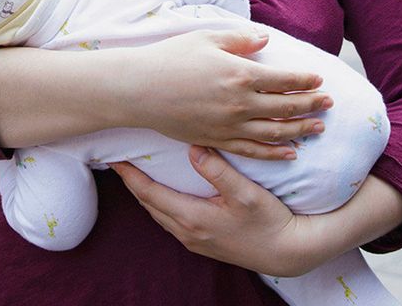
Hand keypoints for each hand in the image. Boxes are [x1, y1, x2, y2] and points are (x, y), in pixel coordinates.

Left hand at [112, 147, 314, 276]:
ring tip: (137, 170)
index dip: (129, 175)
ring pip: (159, 213)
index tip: (114, 158)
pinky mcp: (203, 242)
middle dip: (132, 182)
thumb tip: (192, 148)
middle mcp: (188, 232)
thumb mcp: (245, 192)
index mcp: (192, 218)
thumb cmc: (269, 221)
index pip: (149, 193)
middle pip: (149, 204)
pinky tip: (165, 190)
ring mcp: (195, 240)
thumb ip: (217, 170)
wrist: (287, 252)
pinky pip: (171, 219)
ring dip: (146, 192)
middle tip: (120, 159)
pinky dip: (160, 201)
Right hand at [130, 29, 331, 160]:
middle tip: (329, 103)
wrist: (140, 89)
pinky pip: (253, 151)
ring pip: (275, 133)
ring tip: (318, 128)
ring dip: (301, 130)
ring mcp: (230, 126)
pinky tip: (290, 154)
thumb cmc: (172, 58)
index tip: (320, 79)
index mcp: (241, 74)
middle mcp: (241, 103)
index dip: (305, 80)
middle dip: (312, 105)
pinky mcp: (217, 141)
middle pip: (286, 107)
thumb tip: (266, 40)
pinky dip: (275, 154)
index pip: (285, 79)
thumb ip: (241, 39)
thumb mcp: (208, 38)